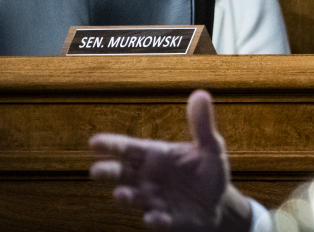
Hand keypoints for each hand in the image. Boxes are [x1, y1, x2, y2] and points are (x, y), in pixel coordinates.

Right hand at [89, 90, 251, 231]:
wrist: (219, 202)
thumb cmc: (207, 170)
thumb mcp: (210, 146)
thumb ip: (201, 124)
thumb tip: (201, 94)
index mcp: (154, 156)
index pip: (128, 149)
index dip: (112, 145)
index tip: (94, 142)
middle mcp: (148, 179)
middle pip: (122, 174)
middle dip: (108, 173)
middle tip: (95, 171)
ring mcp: (154, 201)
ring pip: (135, 199)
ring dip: (127, 197)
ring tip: (120, 194)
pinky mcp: (169, 221)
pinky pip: (159, 221)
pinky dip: (155, 219)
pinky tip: (155, 217)